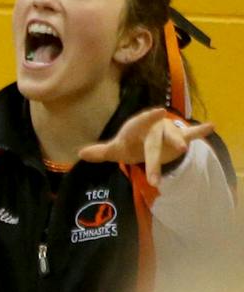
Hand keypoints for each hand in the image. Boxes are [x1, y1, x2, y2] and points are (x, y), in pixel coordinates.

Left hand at [77, 108, 216, 187]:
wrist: (148, 138)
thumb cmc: (132, 143)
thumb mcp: (117, 148)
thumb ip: (102, 152)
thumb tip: (80, 154)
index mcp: (136, 129)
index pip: (138, 125)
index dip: (146, 119)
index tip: (156, 112)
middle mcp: (152, 128)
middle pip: (153, 145)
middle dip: (153, 162)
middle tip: (154, 180)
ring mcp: (167, 132)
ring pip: (174, 138)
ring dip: (178, 143)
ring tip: (183, 150)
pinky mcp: (180, 138)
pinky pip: (191, 134)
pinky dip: (200, 131)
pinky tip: (211, 126)